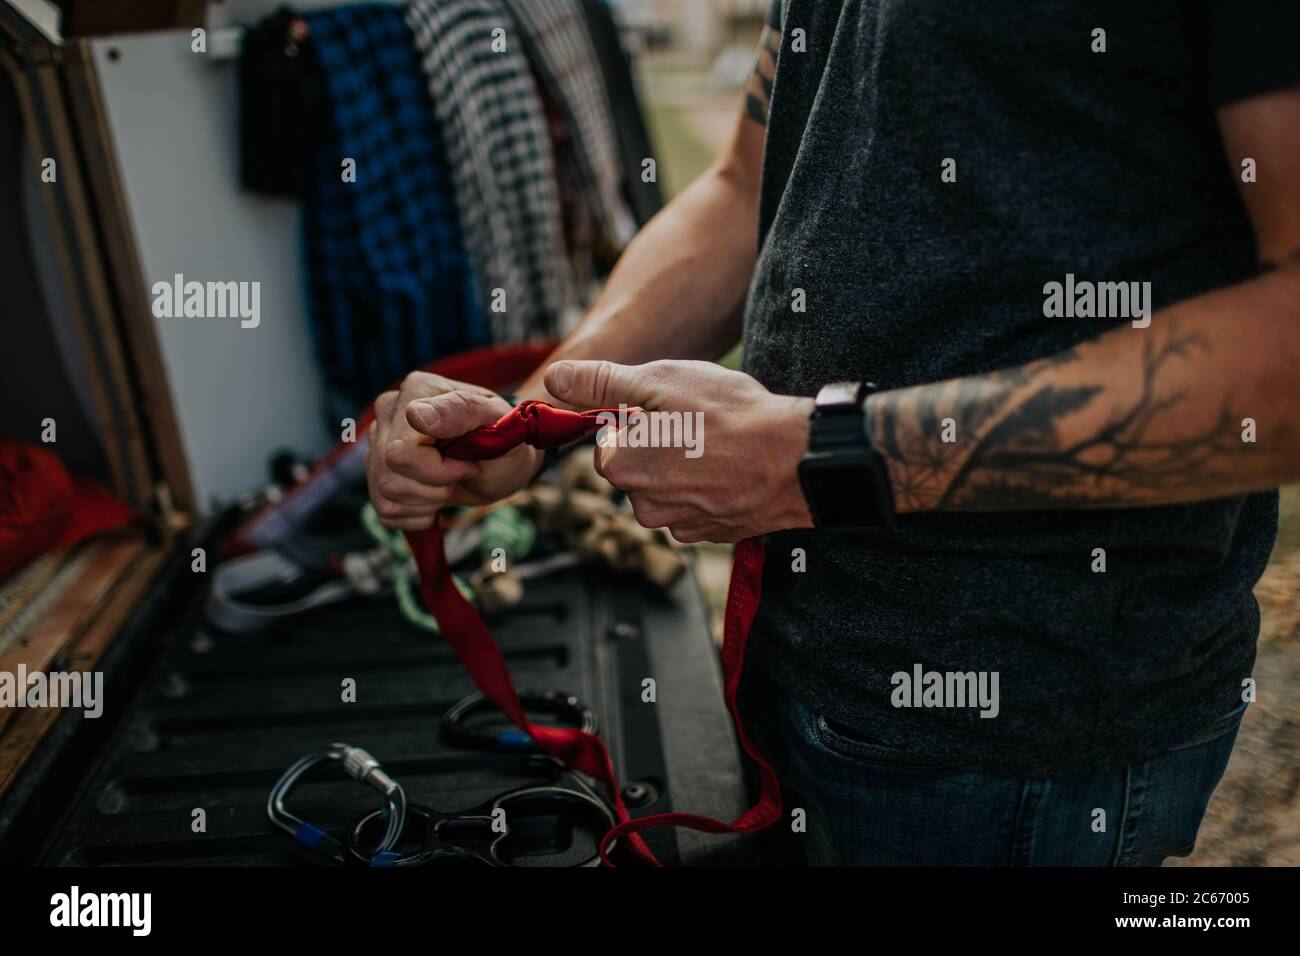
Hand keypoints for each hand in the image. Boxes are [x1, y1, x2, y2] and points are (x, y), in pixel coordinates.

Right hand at [366, 372, 541, 529]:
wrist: (504, 463)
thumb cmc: (506, 438)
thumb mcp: (499, 423)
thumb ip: (461, 411)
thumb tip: (416, 415)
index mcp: (416, 391)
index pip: (400, 452)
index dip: (438, 471)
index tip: (469, 463)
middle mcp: (389, 412)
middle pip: (390, 478)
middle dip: (435, 489)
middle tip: (462, 473)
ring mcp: (378, 442)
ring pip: (385, 496)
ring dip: (427, 501)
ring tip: (450, 483)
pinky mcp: (377, 473)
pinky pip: (386, 512)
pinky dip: (417, 513)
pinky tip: (436, 496)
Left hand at [544, 359, 813, 542]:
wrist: (796, 460)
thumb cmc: (730, 416)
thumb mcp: (659, 381)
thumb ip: (601, 382)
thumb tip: (553, 378)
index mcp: (621, 465)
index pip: (609, 440)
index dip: (637, 419)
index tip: (669, 410)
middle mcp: (642, 504)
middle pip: (636, 467)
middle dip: (658, 445)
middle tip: (699, 424)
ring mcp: (677, 523)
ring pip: (665, 488)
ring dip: (684, 468)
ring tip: (721, 446)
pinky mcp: (709, 534)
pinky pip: (695, 507)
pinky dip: (708, 489)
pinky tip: (732, 469)